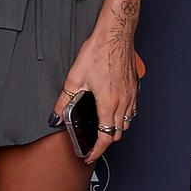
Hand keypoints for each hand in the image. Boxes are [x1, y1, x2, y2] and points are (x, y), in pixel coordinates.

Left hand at [51, 20, 137, 165]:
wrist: (115, 35)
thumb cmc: (98, 52)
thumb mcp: (75, 77)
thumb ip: (64, 100)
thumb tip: (55, 116)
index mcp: (108, 104)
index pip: (105, 138)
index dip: (96, 150)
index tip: (89, 155)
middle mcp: (123, 103)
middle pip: (117, 133)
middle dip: (105, 140)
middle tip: (92, 140)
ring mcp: (132, 96)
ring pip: (126, 123)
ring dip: (115, 129)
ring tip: (101, 126)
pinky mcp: (135, 89)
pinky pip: (132, 111)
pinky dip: (123, 116)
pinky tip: (113, 109)